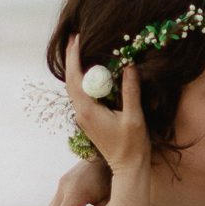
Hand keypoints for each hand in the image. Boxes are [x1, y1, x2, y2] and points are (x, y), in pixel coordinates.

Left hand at [65, 37, 149, 173]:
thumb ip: (131, 91)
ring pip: (75, 88)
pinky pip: (82, 94)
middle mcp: (81, 113)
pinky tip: (90, 71)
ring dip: (76, 68)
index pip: (75, 78)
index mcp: (88, 110)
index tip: (76, 38)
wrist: (127, 168)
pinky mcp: (89, 120)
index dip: (74, 56)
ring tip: (79, 49)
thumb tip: (129, 66)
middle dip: (72, 58)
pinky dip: (83, 79)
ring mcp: (83, 117)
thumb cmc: (132, 145)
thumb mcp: (134, 117)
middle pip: (71, 80)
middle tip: (75, 37)